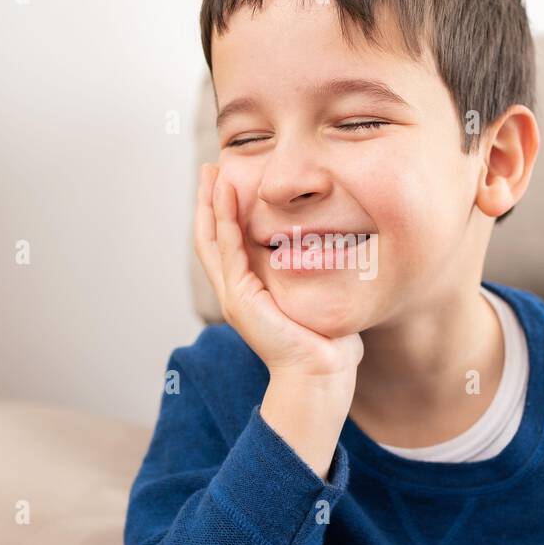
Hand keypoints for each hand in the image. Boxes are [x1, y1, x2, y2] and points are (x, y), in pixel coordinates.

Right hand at [194, 163, 363, 383]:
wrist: (320, 376)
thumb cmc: (326, 344)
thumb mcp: (317, 297)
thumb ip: (316, 275)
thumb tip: (335, 249)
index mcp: (250, 291)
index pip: (228, 244)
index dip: (223, 212)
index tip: (227, 181)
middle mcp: (235, 292)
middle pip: (210, 238)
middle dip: (208, 202)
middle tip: (209, 168)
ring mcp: (234, 296)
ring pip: (212, 240)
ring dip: (210, 204)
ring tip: (211, 173)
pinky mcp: (241, 298)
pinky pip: (229, 250)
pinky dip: (226, 220)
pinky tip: (227, 195)